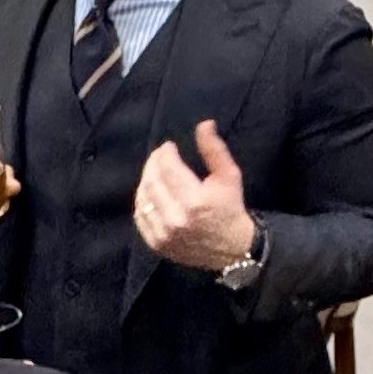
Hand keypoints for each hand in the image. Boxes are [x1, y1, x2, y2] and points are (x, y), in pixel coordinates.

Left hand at [135, 118, 257, 273]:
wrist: (232, 249)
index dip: (164, 153)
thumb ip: (214, 149)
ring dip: (146, 180)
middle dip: (153, 163)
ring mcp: (164, 233)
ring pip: (143, 198)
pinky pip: (140, 217)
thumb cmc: (230, 208)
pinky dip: (142, 201)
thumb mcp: (229, 176)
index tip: (168, 147)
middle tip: (159, 155)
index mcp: (195, 200)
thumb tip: (204, 124)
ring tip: (154, 172)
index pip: (168, 168)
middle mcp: (176, 218)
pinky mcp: (157, 243)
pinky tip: (150, 193)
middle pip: (152, 181)